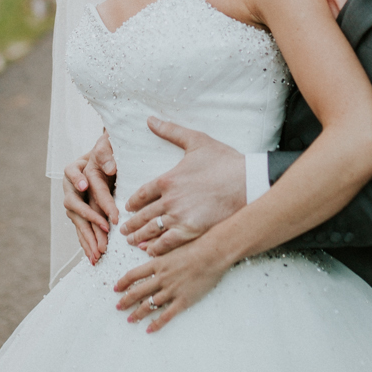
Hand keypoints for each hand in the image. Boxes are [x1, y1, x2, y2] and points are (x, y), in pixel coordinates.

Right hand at [63, 131, 117, 263]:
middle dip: (88, 219)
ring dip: (88, 238)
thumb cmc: (103, 151)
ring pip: (77, 221)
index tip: (86, 186)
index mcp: (72, 169)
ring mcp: (73, 203)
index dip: (79, 181)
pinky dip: (87, 243)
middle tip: (103, 230)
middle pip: (74, 204)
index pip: (73, 175)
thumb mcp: (104, 147)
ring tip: (98, 253)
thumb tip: (112, 168)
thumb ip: (106, 152)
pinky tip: (95, 258)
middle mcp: (69, 188)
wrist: (98, 158)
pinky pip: (81, 230)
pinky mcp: (79, 215)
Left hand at [113, 236, 230, 332]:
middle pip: (137, 292)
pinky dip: (156, 323)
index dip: (122, 283)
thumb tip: (148, 253)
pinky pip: (166, 315)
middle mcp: (160, 278)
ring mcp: (171, 290)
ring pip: (149, 305)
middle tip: (118, 307)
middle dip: (125, 301)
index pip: (133, 275)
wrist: (212, 254)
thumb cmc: (196, 247)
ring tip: (130, 319)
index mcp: (157, 264)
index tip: (116, 288)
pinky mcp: (183, 300)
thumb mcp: (173, 248)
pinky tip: (149, 329)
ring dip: (137, 313)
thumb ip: (160, 254)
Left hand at [120, 117, 244, 255]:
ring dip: (140, 237)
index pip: (142, 194)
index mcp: (168, 179)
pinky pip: (168, 242)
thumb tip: (150, 119)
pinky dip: (157, 248)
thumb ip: (171, 131)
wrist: (246, 182)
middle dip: (131, 224)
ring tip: (133, 242)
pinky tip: (152, 251)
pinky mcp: (192, 230)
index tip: (127, 208)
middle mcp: (169, 199)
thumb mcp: (196, 141)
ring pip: (152, 230)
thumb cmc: (224, 161)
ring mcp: (180, 216)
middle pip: (143, 215)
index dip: (132, 203)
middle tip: (124, 230)